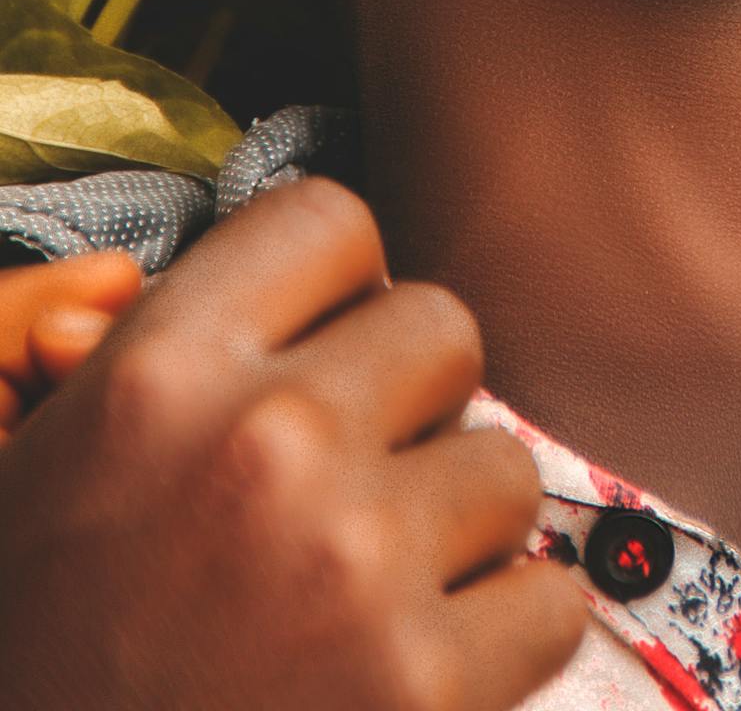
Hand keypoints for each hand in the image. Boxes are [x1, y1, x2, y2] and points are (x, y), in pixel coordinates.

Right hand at [0, 178, 584, 710]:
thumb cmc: (44, 652)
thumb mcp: (39, 474)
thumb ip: (122, 358)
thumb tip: (132, 282)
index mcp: (163, 374)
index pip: (331, 221)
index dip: (335, 290)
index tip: (323, 348)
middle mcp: (269, 443)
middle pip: (442, 326)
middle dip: (410, 403)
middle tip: (353, 480)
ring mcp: (356, 561)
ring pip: (504, 462)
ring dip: (457, 525)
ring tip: (376, 585)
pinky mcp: (423, 684)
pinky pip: (547, 598)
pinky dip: (504, 635)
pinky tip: (426, 655)